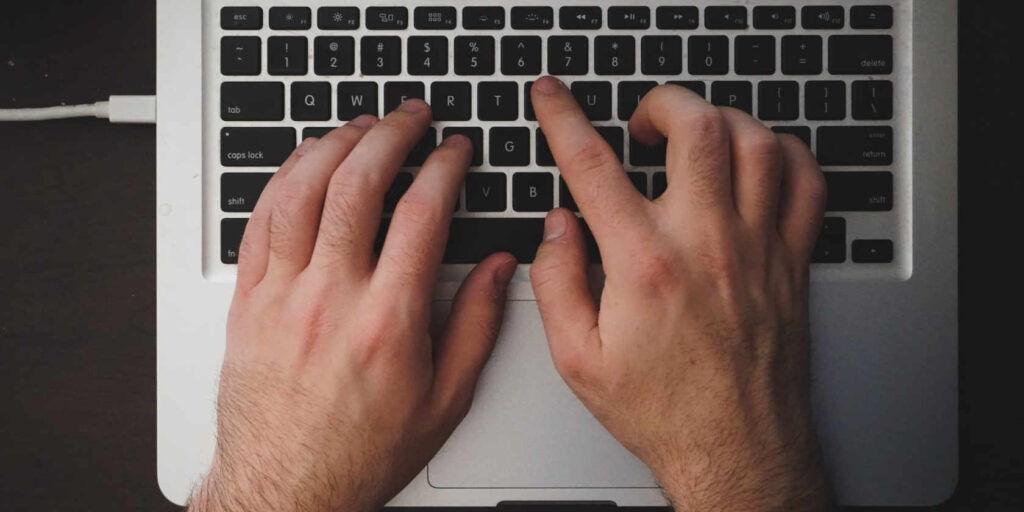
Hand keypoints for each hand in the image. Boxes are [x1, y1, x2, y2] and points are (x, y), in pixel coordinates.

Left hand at [189, 102, 516, 511]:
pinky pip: (259, 221)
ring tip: (360, 125)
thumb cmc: (361, 452)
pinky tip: (304, 163)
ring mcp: (282, 296)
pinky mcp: (248, 301)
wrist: (286, 487)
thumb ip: (477, 327)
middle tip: (411, 116)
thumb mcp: (445, 401)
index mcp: (388, 322)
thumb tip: (500, 269)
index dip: (445, 168)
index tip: (455, 151)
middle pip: (359, 185)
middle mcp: (331, 299)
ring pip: (302, 191)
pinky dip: (284, 179)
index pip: (422, 215)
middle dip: (391, 134)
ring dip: (334, 144)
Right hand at [530, 77, 829, 510]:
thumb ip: (556, 282)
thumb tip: (556, 228)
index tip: (552, 97)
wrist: (735, 450)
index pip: (593, 165)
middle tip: (642, 121)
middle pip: (696, 128)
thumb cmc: (663, 411)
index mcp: (645, 265)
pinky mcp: (790, 261)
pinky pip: (805, 183)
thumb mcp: (578, 359)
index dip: (563, 118)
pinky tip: (757, 160)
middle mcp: (706, 244)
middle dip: (662, 103)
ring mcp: (757, 248)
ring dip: (721, 121)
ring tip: (695, 136)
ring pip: (756, 143)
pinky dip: (783, 154)